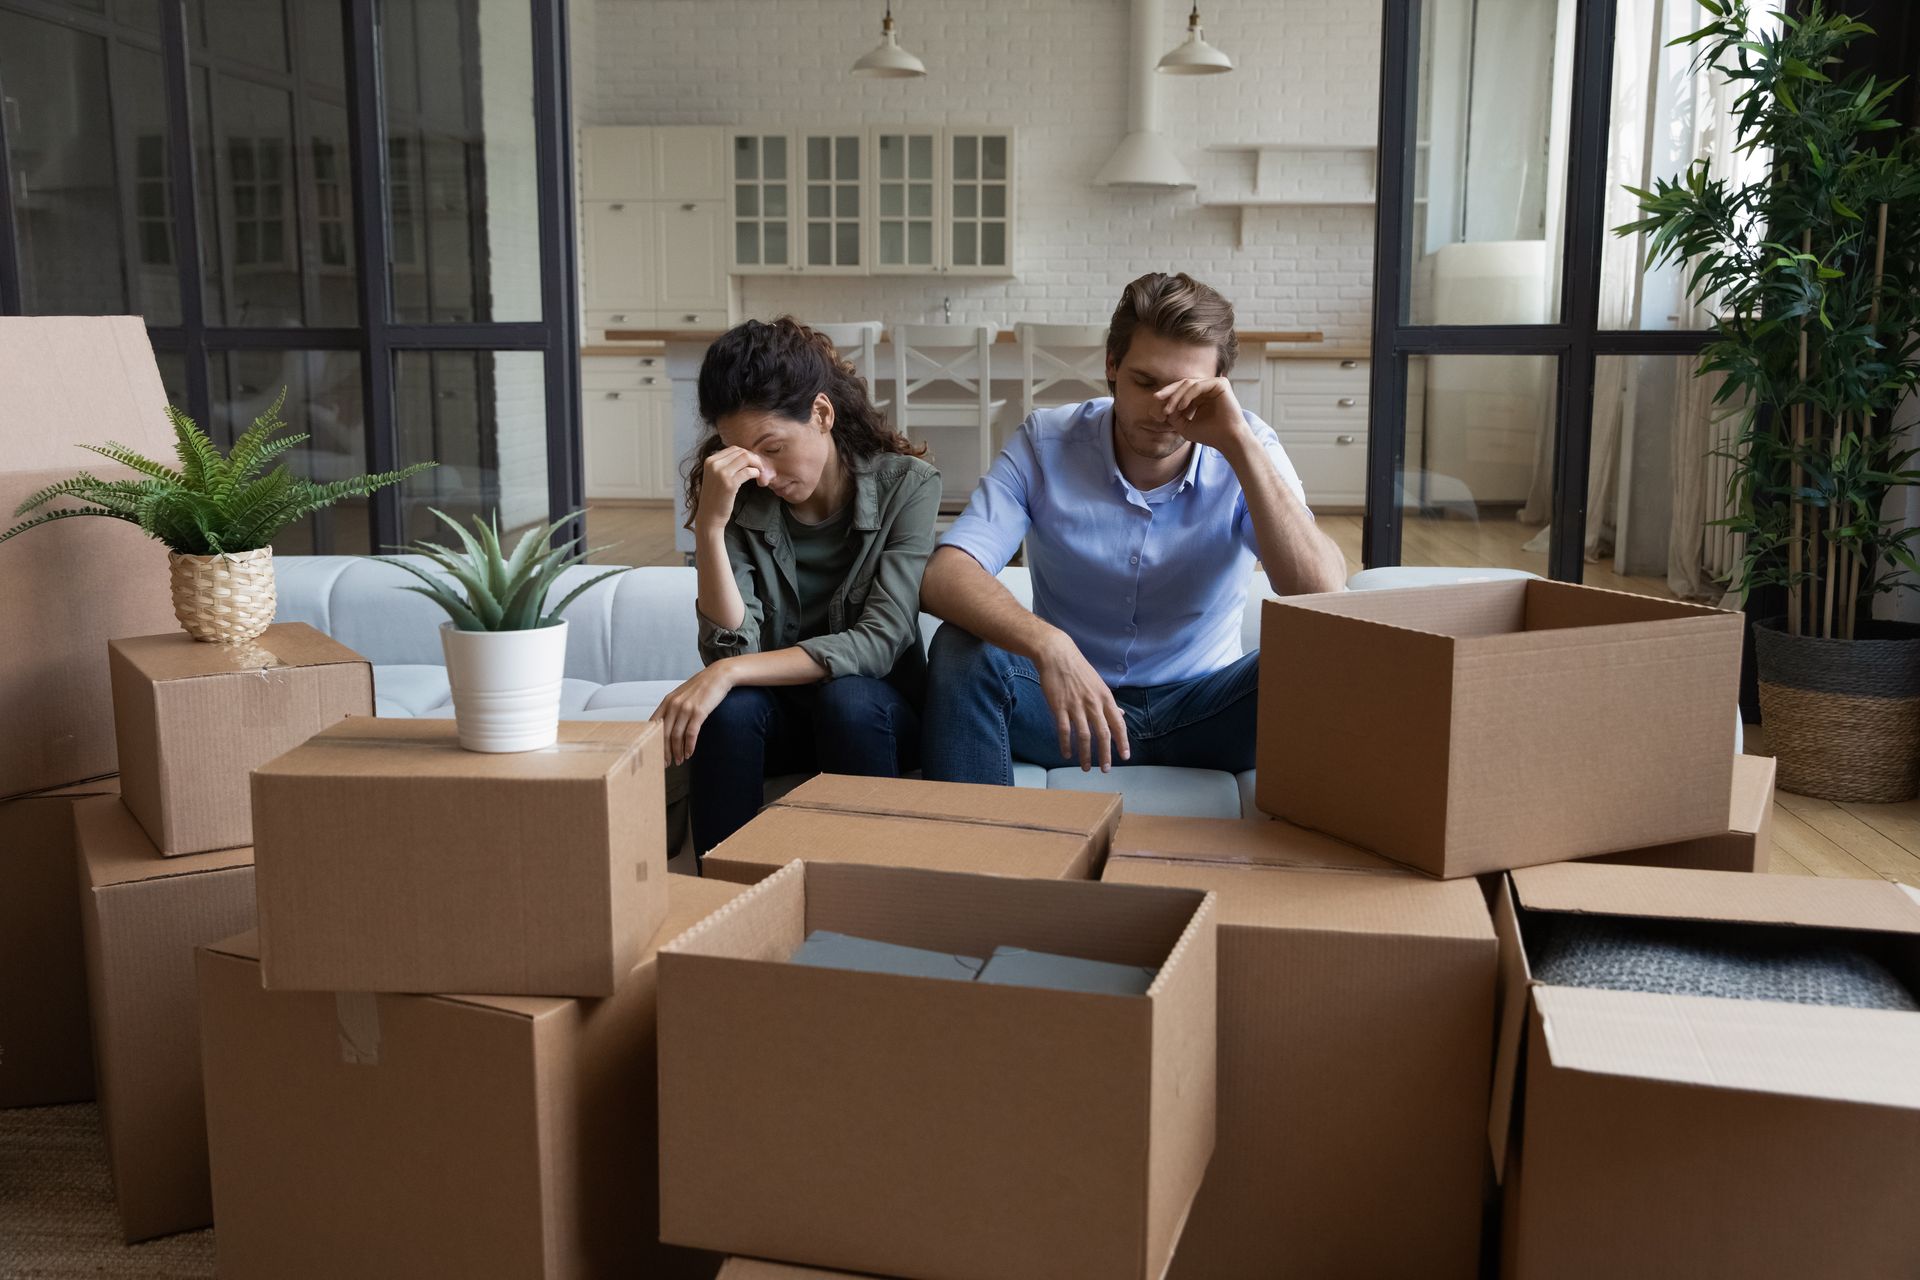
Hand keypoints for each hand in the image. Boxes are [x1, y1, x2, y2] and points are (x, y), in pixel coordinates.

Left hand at [651, 661, 736, 766]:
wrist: (718, 675)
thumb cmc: (701, 687)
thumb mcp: (682, 695)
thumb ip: (673, 708)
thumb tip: (667, 725)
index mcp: (667, 701)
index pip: (654, 725)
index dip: (653, 741)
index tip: (654, 753)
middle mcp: (673, 705)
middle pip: (663, 734)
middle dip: (664, 751)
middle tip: (666, 763)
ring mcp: (686, 708)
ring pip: (676, 736)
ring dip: (677, 751)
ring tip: (680, 761)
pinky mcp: (699, 712)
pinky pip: (691, 734)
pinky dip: (689, 746)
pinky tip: (689, 753)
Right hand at [695, 446, 772, 531]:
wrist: (709, 517)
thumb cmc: (715, 498)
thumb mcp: (715, 476)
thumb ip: (725, 465)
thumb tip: (745, 456)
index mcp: (710, 460)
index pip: (734, 449)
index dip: (747, 454)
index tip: (753, 463)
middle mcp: (714, 464)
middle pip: (741, 452)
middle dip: (754, 458)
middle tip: (760, 468)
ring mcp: (721, 473)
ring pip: (745, 458)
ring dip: (757, 464)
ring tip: (760, 473)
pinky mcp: (729, 483)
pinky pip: (748, 471)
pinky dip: (756, 473)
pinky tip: (757, 479)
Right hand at [1033, 632, 1130, 771]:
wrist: (1057, 655)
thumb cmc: (1078, 670)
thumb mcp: (1099, 684)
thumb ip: (1109, 702)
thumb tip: (1121, 714)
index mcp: (1105, 698)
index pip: (1118, 724)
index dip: (1122, 742)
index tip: (1125, 757)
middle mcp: (1093, 703)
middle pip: (1103, 734)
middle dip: (1105, 754)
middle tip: (1105, 769)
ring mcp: (1076, 705)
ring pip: (1084, 736)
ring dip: (1086, 755)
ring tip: (1085, 767)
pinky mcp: (1059, 707)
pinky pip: (1065, 730)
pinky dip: (1066, 745)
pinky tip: (1067, 754)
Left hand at [1153, 377, 1249, 451]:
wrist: (1227, 440)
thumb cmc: (1209, 435)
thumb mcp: (1185, 426)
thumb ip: (1173, 416)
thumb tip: (1161, 407)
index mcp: (1201, 396)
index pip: (1181, 390)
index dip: (1168, 396)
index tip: (1155, 403)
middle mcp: (1208, 388)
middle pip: (1183, 383)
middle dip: (1169, 391)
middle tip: (1156, 398)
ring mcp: (1214, 384)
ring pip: (1189, 384)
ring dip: (1176, 396)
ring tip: (1170, 409)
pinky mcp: (1220, 384)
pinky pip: (1198, 385)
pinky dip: (1187, 395)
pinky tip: (1181, 406)